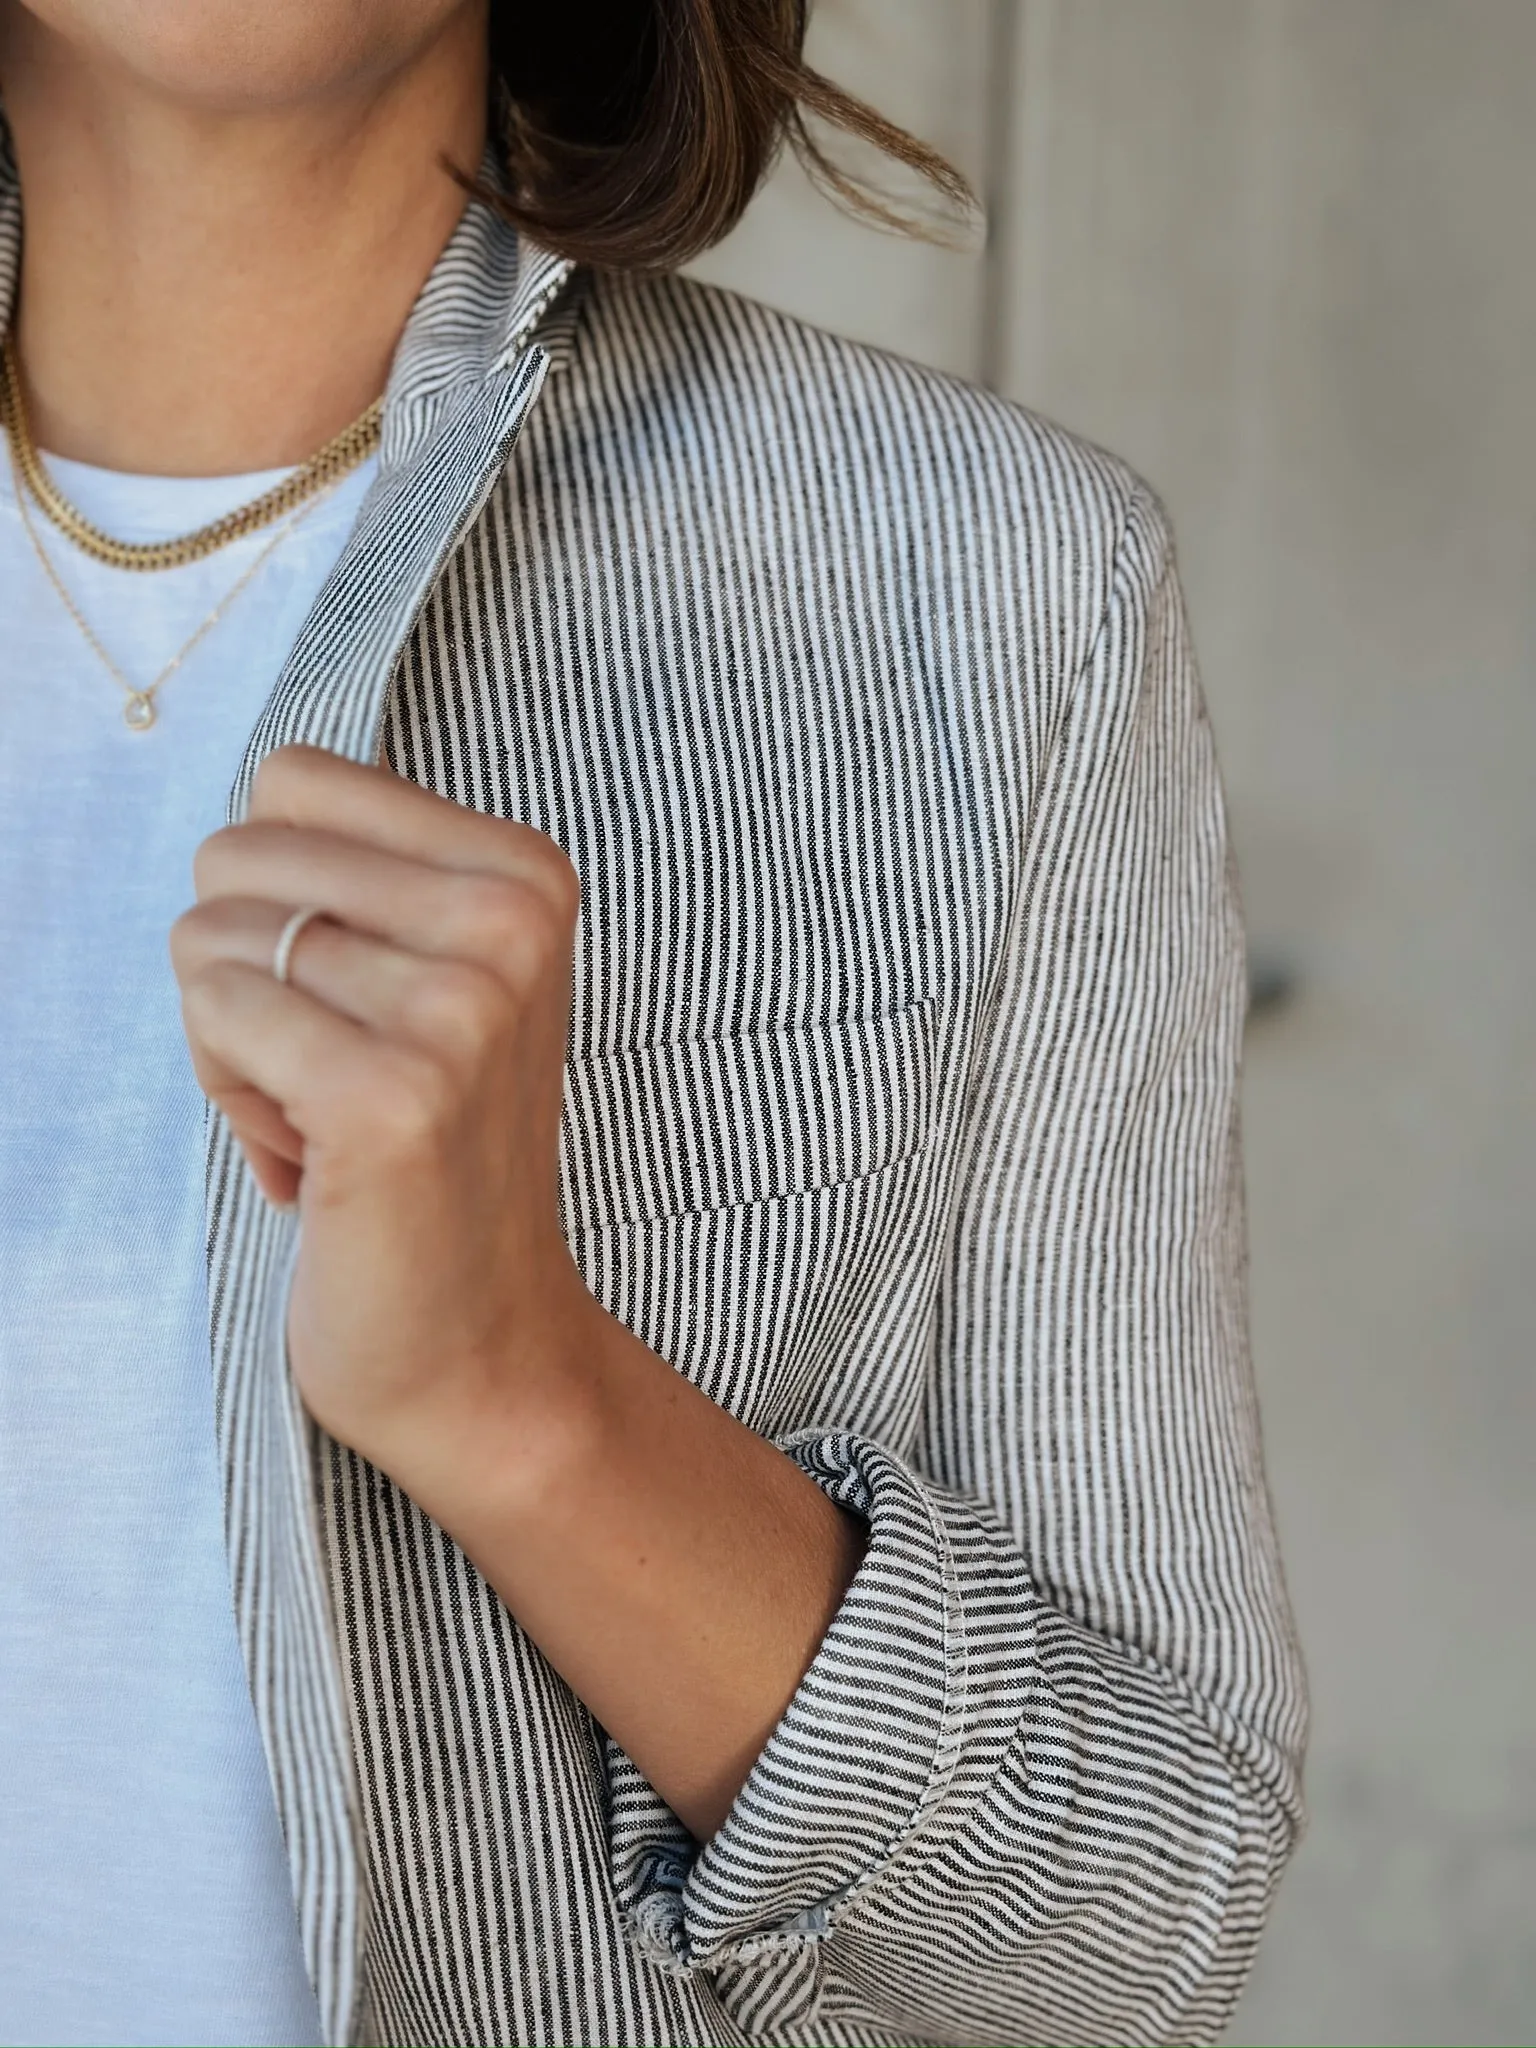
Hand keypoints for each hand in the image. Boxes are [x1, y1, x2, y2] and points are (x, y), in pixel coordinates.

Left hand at [171, 743, 600, 1489]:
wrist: (483, 1338)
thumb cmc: (431, 1150)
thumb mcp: (438, 975)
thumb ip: (364, 875)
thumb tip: (250, 812)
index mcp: (526, 872)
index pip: (293, 779)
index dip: (280, 892)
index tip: (352, 994)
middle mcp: (509, 921)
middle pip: (236, 853)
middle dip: (244, 968)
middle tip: (329, 1065)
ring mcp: (460, 1007)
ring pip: (209, 938)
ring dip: (232, 1044)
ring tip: (325, 1117)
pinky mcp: (393, 1094)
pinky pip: (213, 1015)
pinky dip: (229, 1095)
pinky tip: (311, 1158)